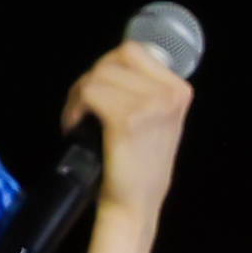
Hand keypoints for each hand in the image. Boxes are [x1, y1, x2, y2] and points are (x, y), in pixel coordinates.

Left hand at [65, 31, 195, 216]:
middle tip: (81, 108)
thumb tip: (108, 65)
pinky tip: (74, 126)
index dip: (105, 68)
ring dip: (78, 96)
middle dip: (88, 81)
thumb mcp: (154, 118)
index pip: (132, 51)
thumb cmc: (139, 163)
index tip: (98, 93)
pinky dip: (73, 109)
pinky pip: (88, 94)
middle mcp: (170, 92)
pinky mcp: (128, 118)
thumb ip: (142, 89)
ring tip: (79, 119)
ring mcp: (152, 104)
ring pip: (96, 76)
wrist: (136, 202)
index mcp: (179, 88)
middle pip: (111, 60)